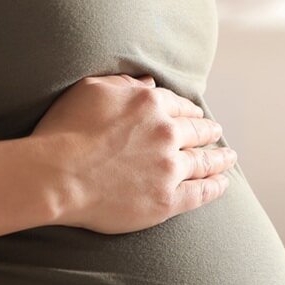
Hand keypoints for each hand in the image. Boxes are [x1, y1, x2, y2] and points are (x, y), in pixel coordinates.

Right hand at [32, 73, 235, 233]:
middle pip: (197, 132)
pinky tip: (222, 184)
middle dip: (209, 132)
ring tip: (228, 158)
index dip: (190, 112)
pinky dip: (215, 187)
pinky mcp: (167, 200)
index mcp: (150, 104)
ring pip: (204, 161)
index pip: (179, 106)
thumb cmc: (64, 130)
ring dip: (219, 158)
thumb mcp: (91, 90)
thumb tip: (149, 83)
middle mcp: (166, 133)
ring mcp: (169, 167)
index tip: (196, 116)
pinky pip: (200, 192)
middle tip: (216, 134)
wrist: (56, 176)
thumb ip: (124, 84)